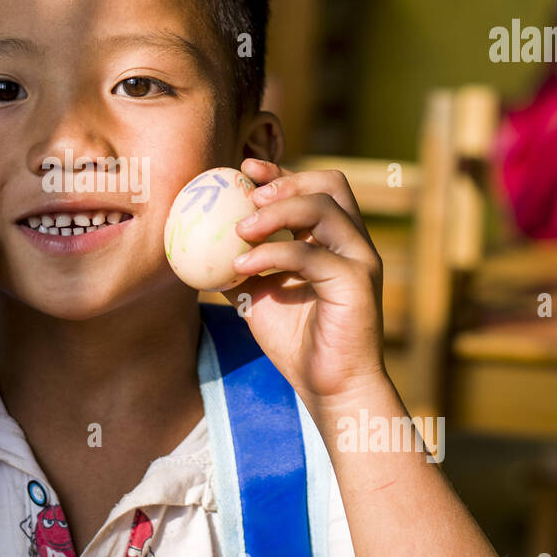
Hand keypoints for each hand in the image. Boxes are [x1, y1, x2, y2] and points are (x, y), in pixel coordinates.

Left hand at [223, 158, 386, 401]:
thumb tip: (197, 244)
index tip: (243, 168)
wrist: (329, 388)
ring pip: (324, 209)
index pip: (315, 188)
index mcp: (334, 240)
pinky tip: (241, 267)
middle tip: (248, 193)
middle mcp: (352, 242)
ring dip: (277, 212)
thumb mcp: (258, 295)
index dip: (280, 172)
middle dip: (287, 179)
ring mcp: (359, 260)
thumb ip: (239, 266)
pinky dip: (272, 254)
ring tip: (239, 229)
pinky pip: (311, 254)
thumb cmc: (296, 342)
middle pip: (330, 184)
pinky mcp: (357, 283)